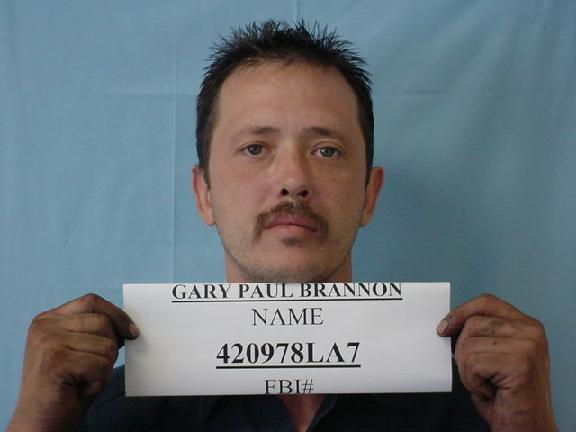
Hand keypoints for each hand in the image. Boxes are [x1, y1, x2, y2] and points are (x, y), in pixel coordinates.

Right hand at [8, 293, 138, 431]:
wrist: (39, 423)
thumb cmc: (65, 388)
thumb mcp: (79, 350)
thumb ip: (94, 331)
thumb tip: (129, 325)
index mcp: (49, 319)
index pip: (92, 302)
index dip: (117, 315)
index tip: (132, 332)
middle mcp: (45, 326)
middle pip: (103, 322)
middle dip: (110, 348)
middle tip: (94, 369)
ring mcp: (48, 341)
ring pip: (106, 344)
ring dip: (104, 368)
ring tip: (82, 380)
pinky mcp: (55, 361)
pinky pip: (101, 365)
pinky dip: (99, 381)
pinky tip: (80, 389)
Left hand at [437, 293, 555, 431]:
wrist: (526, 428)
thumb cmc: (506, 396)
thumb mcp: (493, 356)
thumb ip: (481, 335)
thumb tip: (447, 325)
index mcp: (527, 325)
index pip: (486, 302)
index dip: (461, 312)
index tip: (444, 328)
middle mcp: (531, 331)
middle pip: (472, 323)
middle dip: (463, 351)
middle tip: (479, 374)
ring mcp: (527, 345)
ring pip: (469, 344)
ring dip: (468, 370)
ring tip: (487, 383)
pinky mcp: (519, 363)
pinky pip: (473, 363)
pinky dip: (473, 381)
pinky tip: (491, 391)